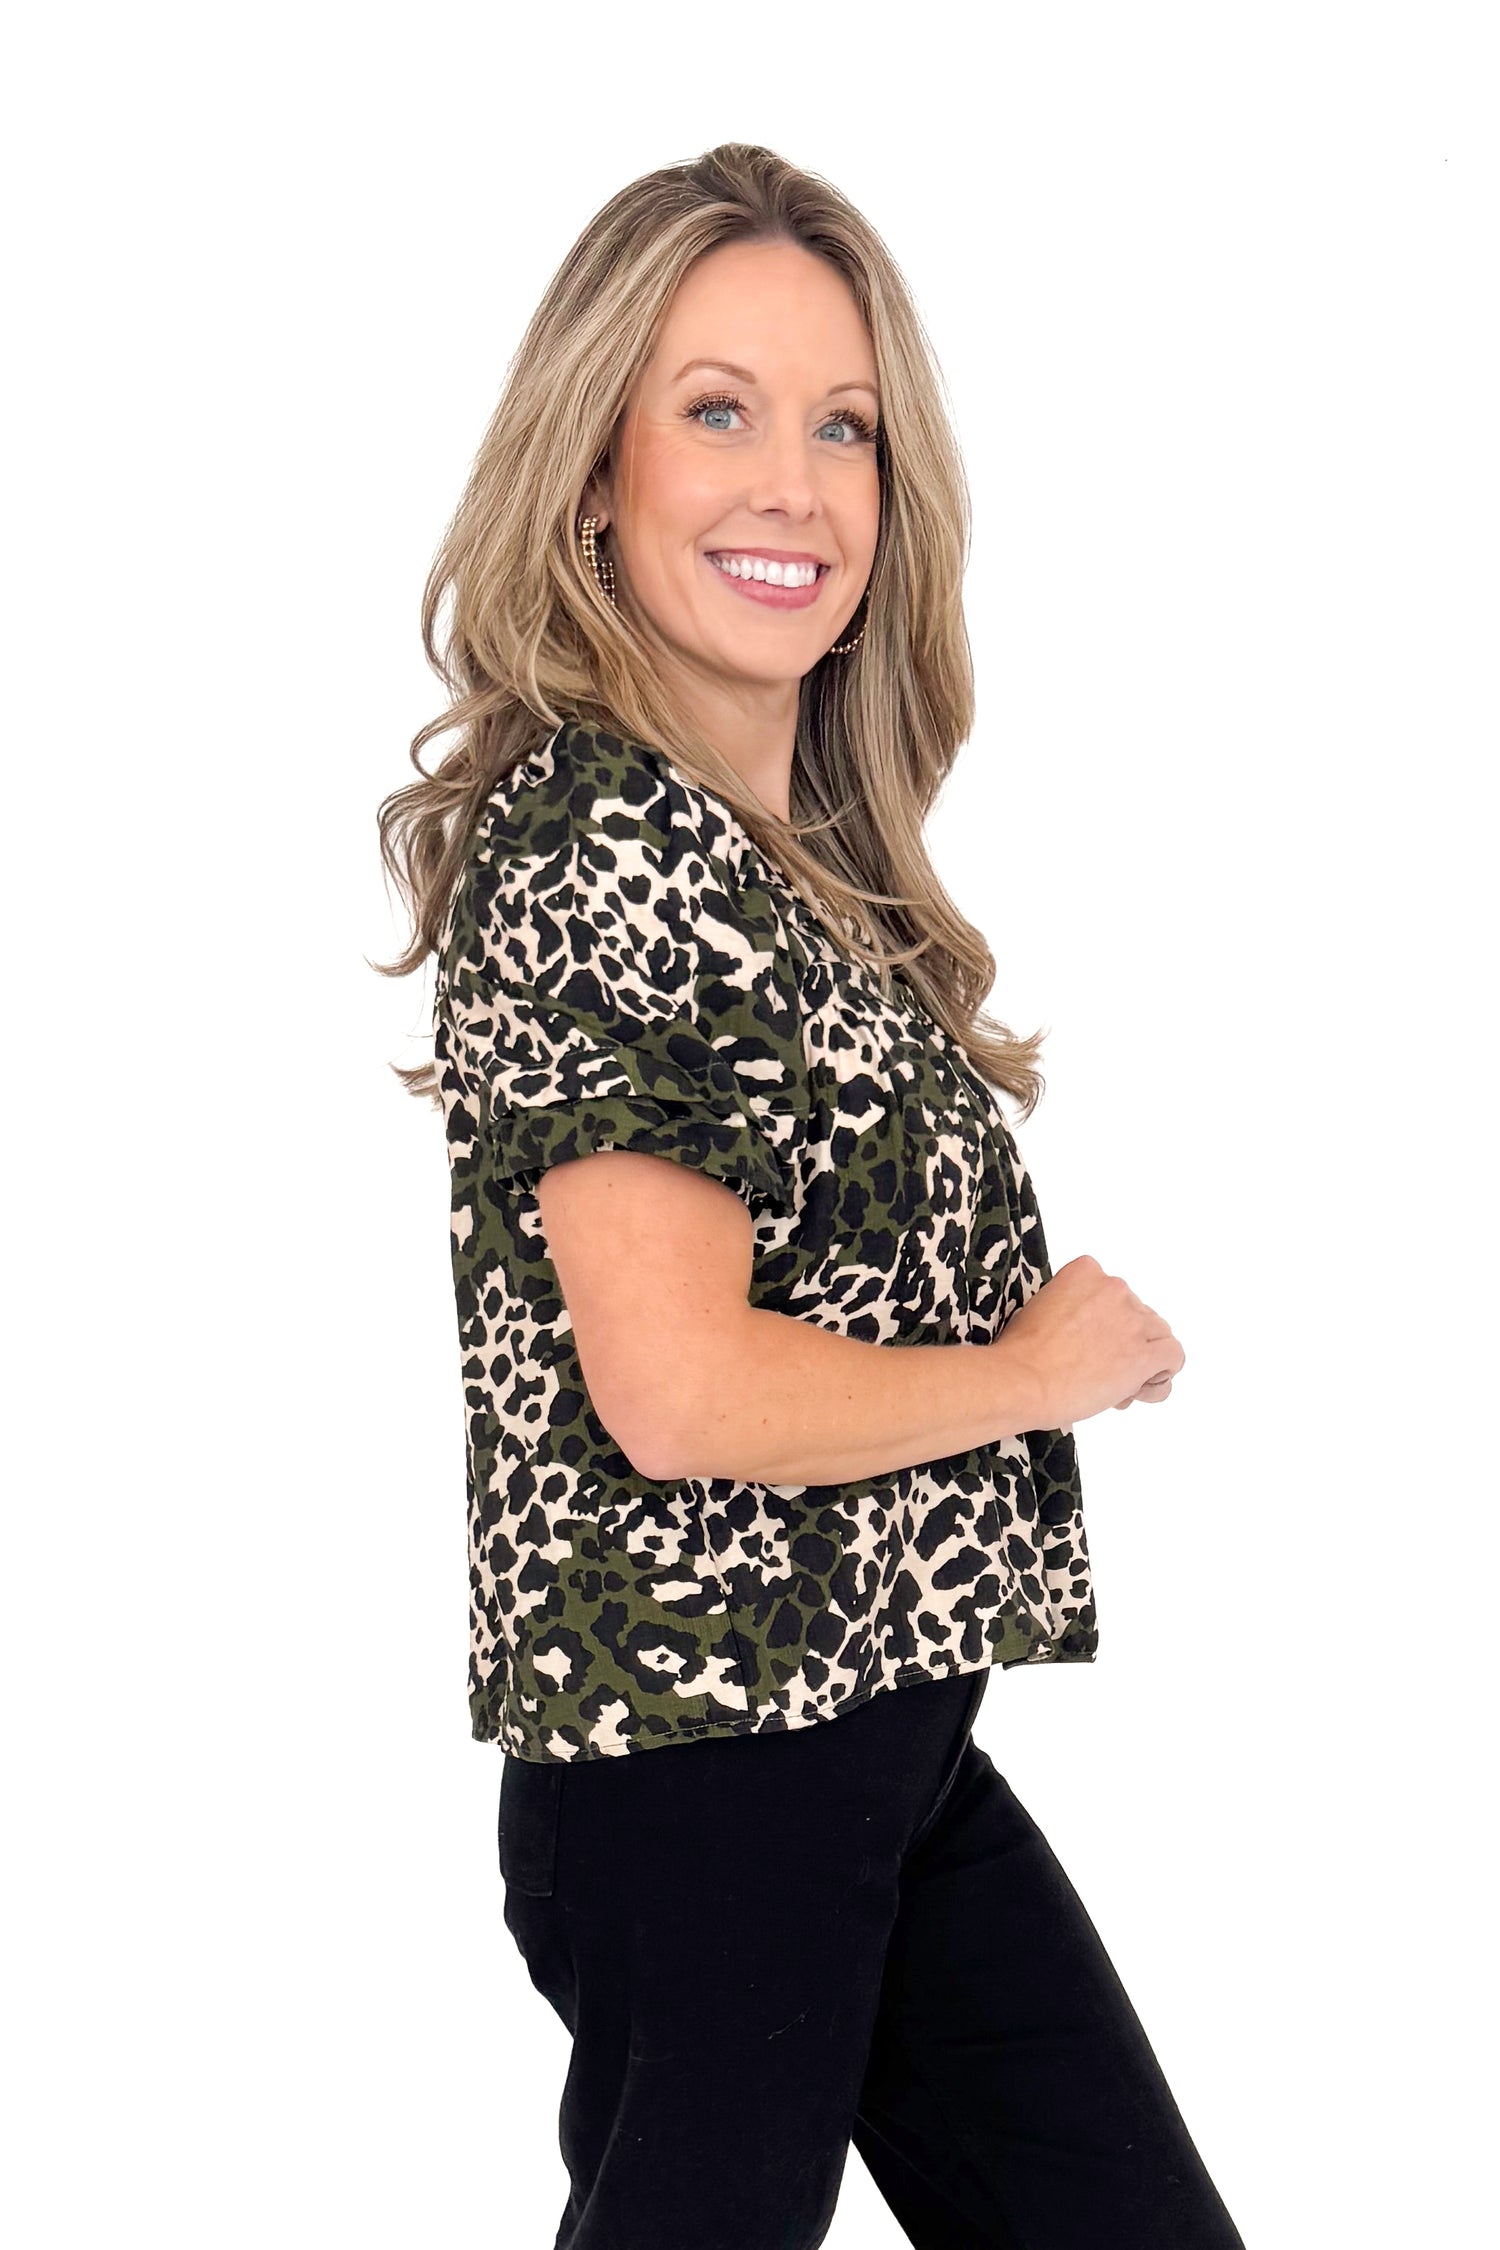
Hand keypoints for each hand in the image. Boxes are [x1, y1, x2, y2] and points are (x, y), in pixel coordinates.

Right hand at [996, 1253, 1186, 1429]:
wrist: (1022, 1380)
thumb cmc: (1020, 1352)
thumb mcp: (1040, 1307)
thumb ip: (1073, 1308)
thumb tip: (1091, 1338)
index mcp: (1087, 1271)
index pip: (1115, 1295)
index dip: (1108, 1323)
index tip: (1089, 1344)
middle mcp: (1115, 1288)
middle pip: (1139, 1316)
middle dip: (1124, 1346)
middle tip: (1098, 1373)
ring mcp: (1132, 1320)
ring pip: (1160, 1336)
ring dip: (1144, 1361)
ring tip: (1118, 1387)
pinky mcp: (1143, 1355)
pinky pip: (1174, 1357)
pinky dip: (1161, 1376)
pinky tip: (1139, 1389)